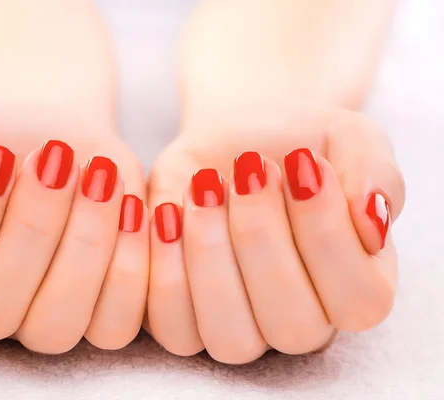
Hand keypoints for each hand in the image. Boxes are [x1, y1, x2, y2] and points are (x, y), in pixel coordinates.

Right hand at [0, 98, 148, 352]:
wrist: (59, 145)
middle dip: (32, 228)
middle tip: (56, 157)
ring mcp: (36, 324)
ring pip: (55, 327)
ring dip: (85, 246)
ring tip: (100, 176)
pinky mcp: (95, 319)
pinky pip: (113, 326)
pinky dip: (129, 267)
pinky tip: (131, 207)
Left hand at [146, 99, 404, 363]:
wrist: (237, 140)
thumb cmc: (298, 144)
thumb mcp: (351, 139)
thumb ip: (376, 175)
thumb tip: (371, 220)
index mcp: (357, 289)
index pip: (358, 300)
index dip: (326, 233)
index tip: (303, 161)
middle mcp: (302, 321)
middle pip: (291, 325)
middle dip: (262, 238)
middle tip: (250, 168)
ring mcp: (242, 328)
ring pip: (229, 338)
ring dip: (211, 255)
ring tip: (204, 186)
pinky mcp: (185, 317)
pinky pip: (171, 324)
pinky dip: (165, 267)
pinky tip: (168, 211)